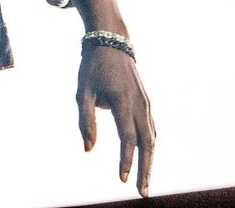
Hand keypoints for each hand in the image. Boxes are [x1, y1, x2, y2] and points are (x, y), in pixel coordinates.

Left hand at [77, 45, 154, 196]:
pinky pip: (151, 129)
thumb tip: (88, 149)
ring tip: (144, 182)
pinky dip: (150, 147)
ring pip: (152, 138)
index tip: (122, 180)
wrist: (112, 41)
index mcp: (123, 102)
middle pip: (147, 144)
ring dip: (149, 162)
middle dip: (145, 170)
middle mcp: (139, 104)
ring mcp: (146, 103)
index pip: (127, 139)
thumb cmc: (93, 66)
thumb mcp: (82, 91)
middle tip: (142, 193)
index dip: (126, 161)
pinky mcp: (147, 101)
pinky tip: (146, 160)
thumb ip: (86, 121)